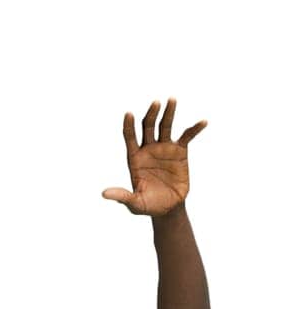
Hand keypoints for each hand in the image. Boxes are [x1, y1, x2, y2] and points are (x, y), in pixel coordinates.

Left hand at [102, 98, 206, 216]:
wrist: (168, 209)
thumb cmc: (148, 205)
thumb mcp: (134, 203)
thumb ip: (122, 196)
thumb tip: (104, 194)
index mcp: (135, 157)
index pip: (129, 137)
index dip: (128, 126)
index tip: (128, 114)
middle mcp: (148, 148)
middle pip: (148, 126)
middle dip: (151, 114)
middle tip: (156, 103)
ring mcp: (164, 148)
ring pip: (165, 126)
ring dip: (169, 113)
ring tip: (172, 99)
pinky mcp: (179, 151)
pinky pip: (187, 136)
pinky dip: (194, 129)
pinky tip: (203, 122)